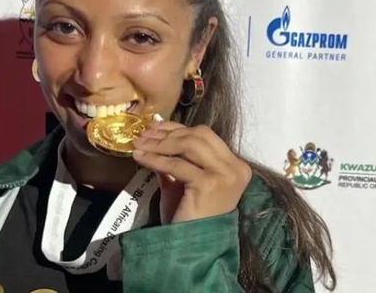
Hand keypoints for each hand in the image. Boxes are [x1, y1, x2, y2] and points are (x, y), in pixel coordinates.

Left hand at [132, 121, 252, 224]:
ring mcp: (225, 175)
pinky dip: (156, 159)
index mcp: (234, 165)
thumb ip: (175, 159)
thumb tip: (155, 136)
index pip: (205, 135)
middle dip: (168, 133)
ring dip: (160, 143)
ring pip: (190, 144)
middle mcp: (235, 167)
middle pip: (199, 135)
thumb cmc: (189, 218)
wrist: (192, 247)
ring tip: (140, 145)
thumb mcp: (182, 182)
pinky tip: (140, 158)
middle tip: (143, 136)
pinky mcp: (210, 183)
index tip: (153, 128)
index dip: (177, 129)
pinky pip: (177, 164)